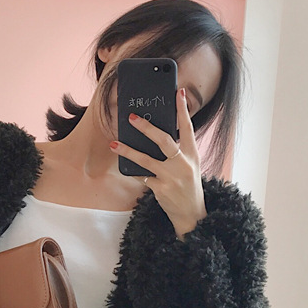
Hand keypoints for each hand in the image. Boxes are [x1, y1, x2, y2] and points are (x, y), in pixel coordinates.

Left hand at [110, 88, 205, 238]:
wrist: (192, 214)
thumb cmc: (188, 185)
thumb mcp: (189, 165)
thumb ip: (177, 151)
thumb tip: (154, 134)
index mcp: (192, 154)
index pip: (188, 128)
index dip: (182, 110)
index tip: (178, 93)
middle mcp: (183, 164)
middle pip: (164, 140)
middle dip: (147, 127)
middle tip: (132, 117)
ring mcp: (172, 177)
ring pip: (147, 159)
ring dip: (129, 150)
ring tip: (115, 144)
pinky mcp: (162, 189)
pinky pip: (142, 176)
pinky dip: (133, 170)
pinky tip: (123, 163)